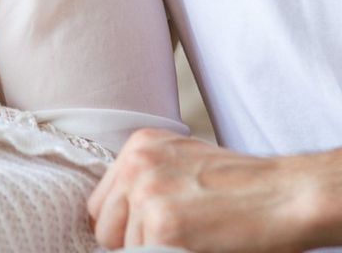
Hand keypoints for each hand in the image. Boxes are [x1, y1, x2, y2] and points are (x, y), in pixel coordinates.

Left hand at [88, 127, 341, 252]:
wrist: (285, 194)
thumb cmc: (242, 184)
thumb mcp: (182, 163)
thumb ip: (148, 180)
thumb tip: (122, 218)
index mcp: (138, 146)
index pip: (103, 201)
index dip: (121, 226)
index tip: (140, 237)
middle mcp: (136, 164)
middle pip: (105, 226)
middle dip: (130, 242)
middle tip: (167, 242)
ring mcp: (147, 194)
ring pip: (126, 247)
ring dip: (152, 250)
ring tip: (193, 241)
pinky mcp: (164, 226)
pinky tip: (197, 247)